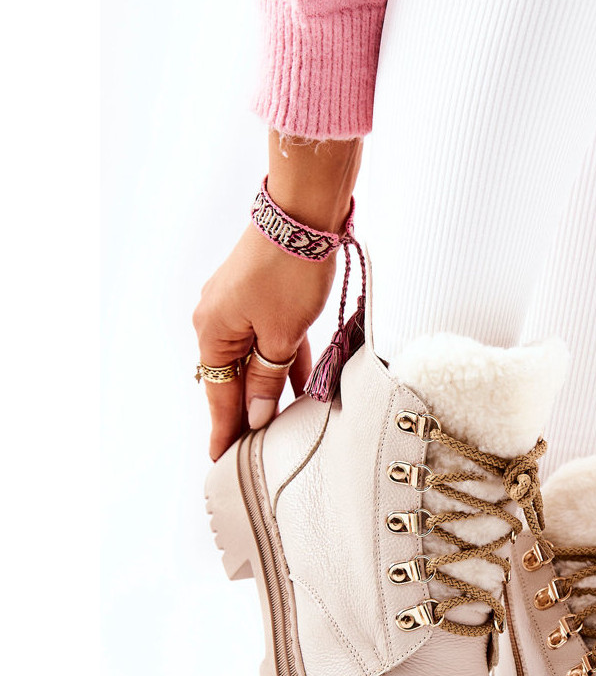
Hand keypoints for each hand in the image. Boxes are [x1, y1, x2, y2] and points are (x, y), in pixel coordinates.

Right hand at [194, 132, 362, 460]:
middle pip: (232, 378)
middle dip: (246, 413)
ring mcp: (238, 307)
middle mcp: (217, 320)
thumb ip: (268, 379)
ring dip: (267, 389)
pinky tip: (300, 388)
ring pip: (254, 360)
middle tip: (256, 452)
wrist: (303, 214)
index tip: (222, 461)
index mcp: (212, 332)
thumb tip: (256, 414)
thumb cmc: (289, 270)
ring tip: (280, 427)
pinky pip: (269, 340)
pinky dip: (282, 363)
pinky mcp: (260, 297)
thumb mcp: (282, 336)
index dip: (224, 431)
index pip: (218, 396)